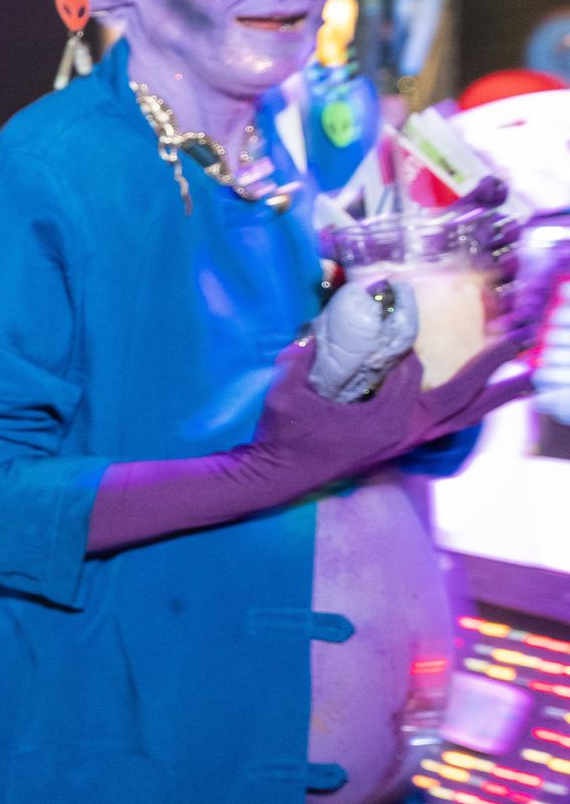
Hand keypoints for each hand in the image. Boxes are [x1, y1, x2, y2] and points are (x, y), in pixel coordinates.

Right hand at [249, 332, 532, 491]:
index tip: (391, 327)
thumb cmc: (283, 436)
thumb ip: (301, 359)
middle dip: (491, 368)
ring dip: (493, 399)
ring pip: (461, 418)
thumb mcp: (286, 393)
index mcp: (384, 419)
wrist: (278, 476)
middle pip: (461, 397)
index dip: (402, 347)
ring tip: (526, 383)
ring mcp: (404, 442)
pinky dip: (467, 412)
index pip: (410, 371)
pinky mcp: (397, 446)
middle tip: (518, 340)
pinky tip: (477, 405)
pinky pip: (445, 426)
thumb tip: (313, 332)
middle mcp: (404, 432)